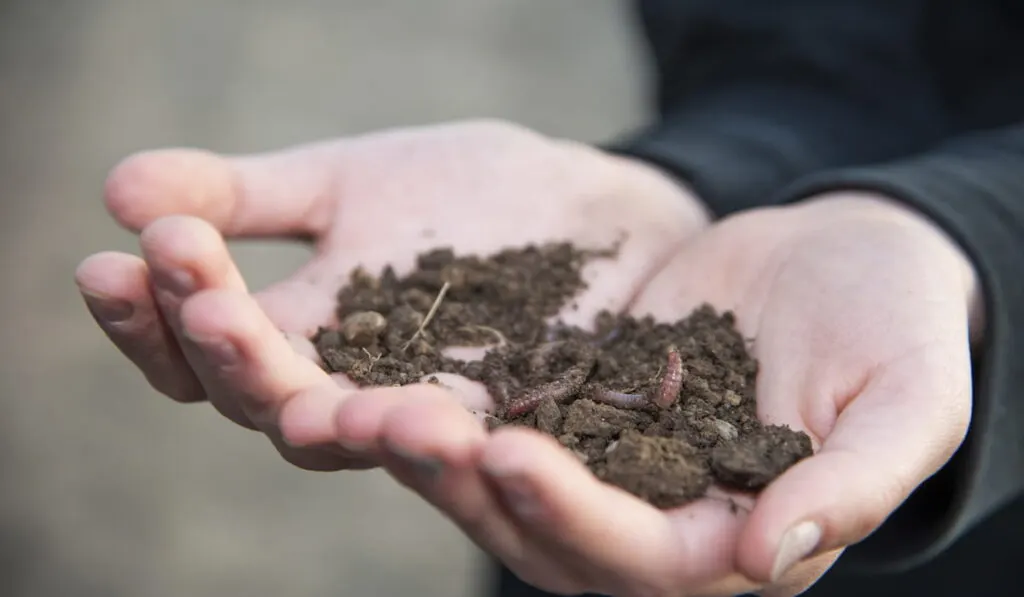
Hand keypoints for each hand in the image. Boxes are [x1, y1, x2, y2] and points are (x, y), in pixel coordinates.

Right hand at [75, 119, 709, 471]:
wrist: (598, 209)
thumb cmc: (471, 194)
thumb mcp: (351, 180)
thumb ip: (249, 196)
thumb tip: (119, 191)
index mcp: (303, 334)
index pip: (203, 348)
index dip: (149, 315)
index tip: (109, 261)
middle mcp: (349, 389)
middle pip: (262, 399)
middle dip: (222, 343)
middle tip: (193, 290)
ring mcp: (427, 413)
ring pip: (350, 439)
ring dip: (315, 415)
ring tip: (302, 400)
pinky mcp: (507, 426)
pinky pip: (463, 448)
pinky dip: (434, 440)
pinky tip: (425, 422)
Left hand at [343, 193, 981, 595]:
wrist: (845, 261)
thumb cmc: (894, 329)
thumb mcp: (901, 403)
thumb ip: (850, 485)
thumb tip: (771, 556)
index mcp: (728, 541)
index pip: (638, 556)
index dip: (571, 514)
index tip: (508, 455)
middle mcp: (649, 517)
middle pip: (541, 526)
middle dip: (467, 482)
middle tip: (394, 424)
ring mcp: (600, 460)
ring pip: (498, 475)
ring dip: (430, 447)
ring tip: (363, 400)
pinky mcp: (568, 399)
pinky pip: (494, 404)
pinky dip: (441, 392)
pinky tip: (379, 359)